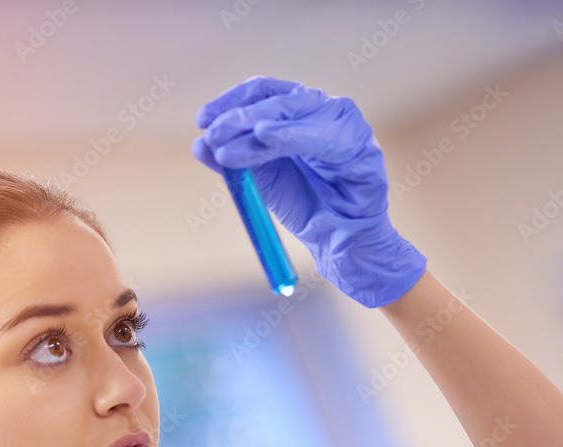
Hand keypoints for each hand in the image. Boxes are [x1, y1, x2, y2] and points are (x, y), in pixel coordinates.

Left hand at [192, 76, 425, 307]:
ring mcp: (348, 126)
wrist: (338, 239)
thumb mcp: (261, 179)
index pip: (263, 92)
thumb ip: (235, 160)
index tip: (202, 120)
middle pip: (279, 99)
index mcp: (300, 112)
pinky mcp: (363, 150)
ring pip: (300, 112)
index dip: (231, 101)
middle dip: (241, 116)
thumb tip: (199, 145)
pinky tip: (266, 136)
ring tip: (232, 140)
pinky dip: (293, 134)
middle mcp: (325, 110)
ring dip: (260, 124)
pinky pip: (327, 138)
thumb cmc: (304, 204)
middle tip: (213, 134)